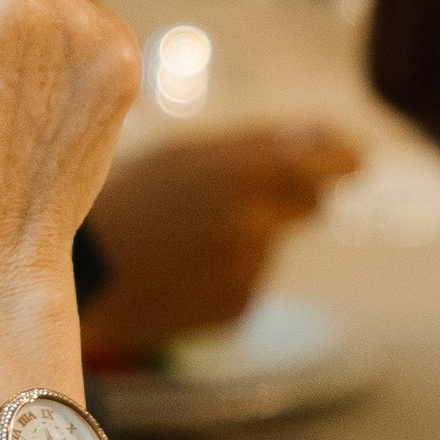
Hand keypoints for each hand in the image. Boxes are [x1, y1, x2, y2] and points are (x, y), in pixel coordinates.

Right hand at [80, 124, 360, 361]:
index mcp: (243, 173)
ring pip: (273, 241)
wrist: (85, 273)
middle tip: (239, 193)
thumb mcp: (187, 154)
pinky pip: (252, 277)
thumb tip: (327, 132)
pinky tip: (186, 267)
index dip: (345, 158)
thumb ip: (263, 144)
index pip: (328, 164)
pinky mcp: (238, 307)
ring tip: (186, 236)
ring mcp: (249, 270)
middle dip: (294, 195)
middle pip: (311, 203)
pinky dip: (229, 269)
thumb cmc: (130, 198)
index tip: (354, 156)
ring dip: (249, 234)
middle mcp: (255, 224)